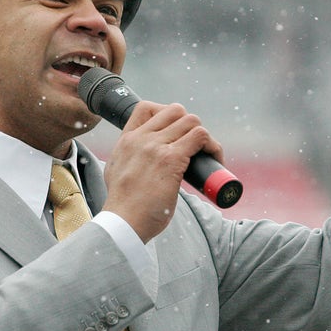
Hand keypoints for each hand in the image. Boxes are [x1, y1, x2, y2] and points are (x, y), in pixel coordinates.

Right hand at [101, 101, 223, 241]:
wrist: (122, 223)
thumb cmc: (124, 207)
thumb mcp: (115, 173)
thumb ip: (127, 161)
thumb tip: (138, 163)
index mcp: (126, 140)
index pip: (147, 108)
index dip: (167, 115)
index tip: (176, 134)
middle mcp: (140, 139)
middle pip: (175, 111)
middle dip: (190, 126)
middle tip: (195, 148)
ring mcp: (156, 147)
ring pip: (191, 121)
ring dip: (205, 136)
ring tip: (208, 156)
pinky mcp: (171, 159)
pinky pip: (200, 136)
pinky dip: (212, 146)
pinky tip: (215, 160)